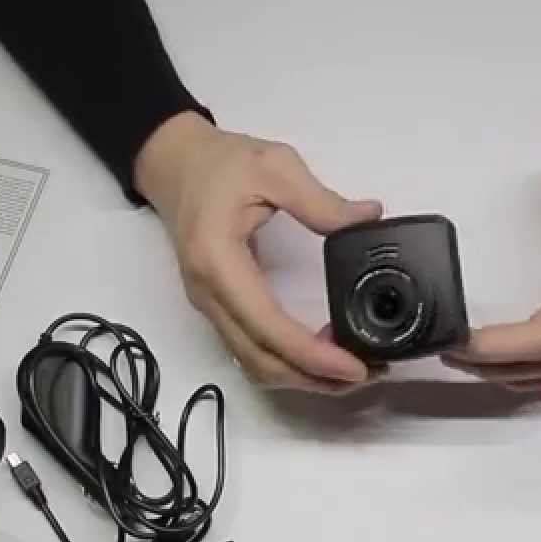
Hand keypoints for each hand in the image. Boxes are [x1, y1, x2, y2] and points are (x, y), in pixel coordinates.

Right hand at [135, 112, 382, 392]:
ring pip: (255, 363)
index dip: (312, 356)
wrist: (173, 163)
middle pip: (261, 361)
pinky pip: (251, 348)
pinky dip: (287, 360)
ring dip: (302, 376)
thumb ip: (321, 200)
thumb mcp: (274, 166)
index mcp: (219, 262)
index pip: (268, 328)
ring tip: (350, 368)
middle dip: (315, 378)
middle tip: (367, 373)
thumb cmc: (216, 163)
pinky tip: (321, 350)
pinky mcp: (218, 306)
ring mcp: (210, 305)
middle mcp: (210, 295)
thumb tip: (367, 217)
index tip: (353, 366)